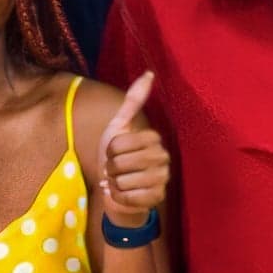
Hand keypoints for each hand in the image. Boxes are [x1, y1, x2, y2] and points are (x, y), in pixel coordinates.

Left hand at [96, 74, 170, 227]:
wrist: (118, 190)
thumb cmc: (118, 157)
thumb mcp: (120, 126)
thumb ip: (133, 101)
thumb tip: (149, 72)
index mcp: (154, 139)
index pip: (117, 144)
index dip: (109, 150)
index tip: (115, 153)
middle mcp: (163, 158)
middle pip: (119, 163)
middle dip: (110, 168)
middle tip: (116, 170)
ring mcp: (162, 179)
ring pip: (123, 181)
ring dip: (114, 184)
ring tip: (120, 182)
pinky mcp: (157, 199)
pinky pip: (127, 198)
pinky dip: (118, 198)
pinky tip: (124, 195)